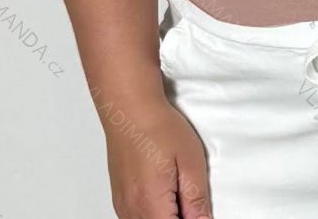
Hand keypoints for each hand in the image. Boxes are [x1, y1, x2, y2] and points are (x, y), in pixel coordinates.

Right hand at [102, 92, 212, 217]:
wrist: (130, 109)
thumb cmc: (158, 128)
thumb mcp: (191, 161)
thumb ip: (197, 198)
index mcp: (151, 205)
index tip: (197, 212)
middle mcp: (132, 212)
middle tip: (191, 204)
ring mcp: (123, 208)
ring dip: (166, 217)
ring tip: (179, 196)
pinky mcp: (120, 200)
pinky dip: (154, 214)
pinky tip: (166, 197)